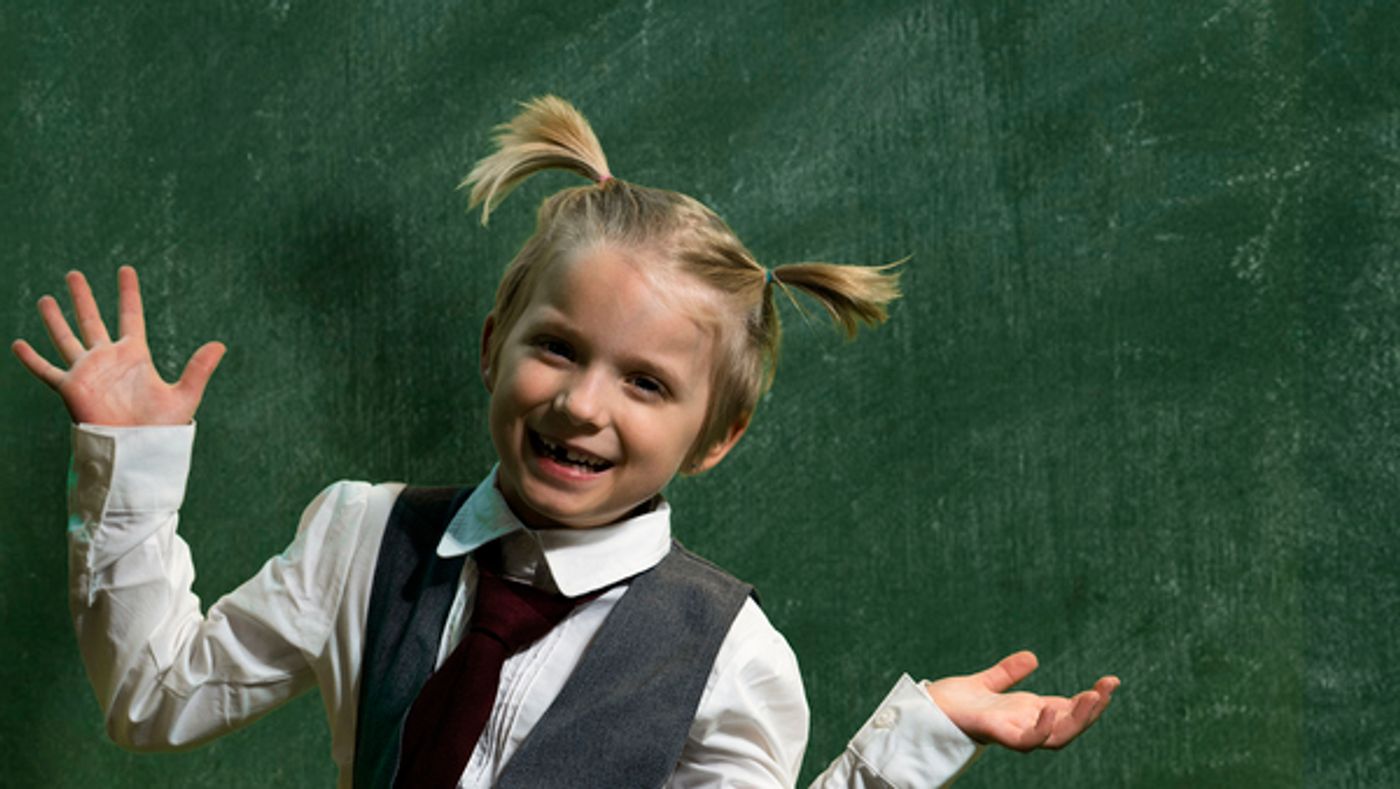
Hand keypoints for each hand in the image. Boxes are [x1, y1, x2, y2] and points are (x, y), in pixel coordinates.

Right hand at [11, 266, 224, 425]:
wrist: (138, 451)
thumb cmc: (162, 428)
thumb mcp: (185, 395)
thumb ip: (199, 369)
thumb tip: (221, 344)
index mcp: (135, 355)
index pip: (131, 315)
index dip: (128, 293)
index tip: (125, 270)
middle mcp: (108, 359)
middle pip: (92, 320)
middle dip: (84, 297)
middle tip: (74, 274)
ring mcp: (88, 371)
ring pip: (67, 338)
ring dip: (55, 319)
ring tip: (46, 299)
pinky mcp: (71, 388)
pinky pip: (46, 370)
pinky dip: (31, 358)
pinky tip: (17, 343)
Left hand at [924, 650, 1117, 750]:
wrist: (922, 708)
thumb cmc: (952, 701)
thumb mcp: (987, 683)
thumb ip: (1008, 673)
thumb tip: (1032, 657)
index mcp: (1026, 713)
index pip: (1067, 710)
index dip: (1089, 700)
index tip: (1110, 682)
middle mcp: (1023, 725)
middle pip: (1068, 725)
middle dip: (1092, 710)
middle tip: (1109, 687)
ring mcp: (1011, 731)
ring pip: (1055, 736)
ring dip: (1077, 719)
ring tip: (1093, 697)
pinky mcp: (993, 733)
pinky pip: (1024, 741)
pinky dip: (1040, 729)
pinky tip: (1050, 709)